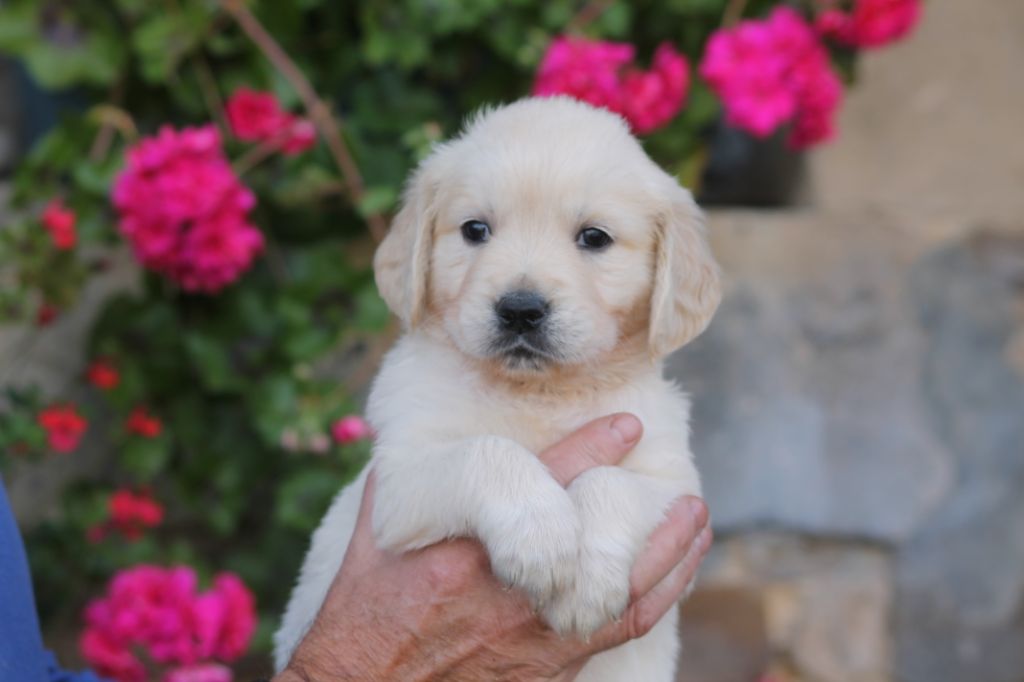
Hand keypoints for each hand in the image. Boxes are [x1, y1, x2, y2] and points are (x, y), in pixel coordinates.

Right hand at [274, 414, 711, 681]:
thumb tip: (407, 438)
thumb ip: (395, 489)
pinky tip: (673, 576)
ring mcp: (533, 635)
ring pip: (621, 594)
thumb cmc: (363, 618)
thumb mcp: (368, 545)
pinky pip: (615, 631)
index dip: (590, 452)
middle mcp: (507, 594)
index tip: (628, 425)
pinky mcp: (548, 665)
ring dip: (666, 558)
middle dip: (647, 516)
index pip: (539, 489)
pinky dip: (653, 598)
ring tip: (698, 522)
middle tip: (687, 488)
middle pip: (595, 544)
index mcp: (463, 554)